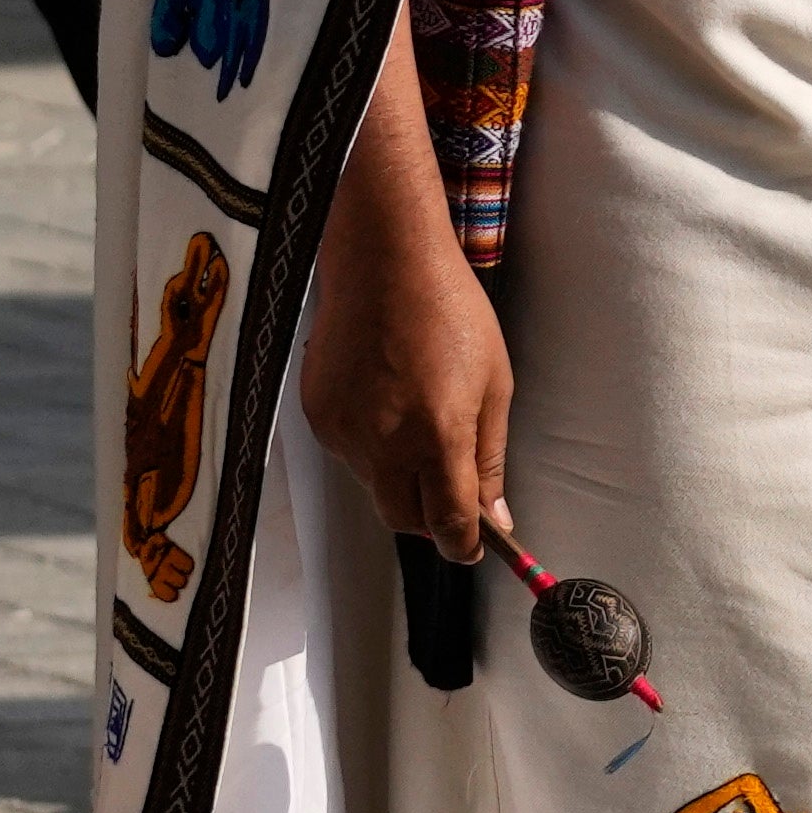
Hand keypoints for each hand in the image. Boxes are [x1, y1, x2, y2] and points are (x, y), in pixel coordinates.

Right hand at [302, 183, 513, 564]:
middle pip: (403, 519)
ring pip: (376, 487)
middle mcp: (383, 444)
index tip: (476, 547)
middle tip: (455, 498)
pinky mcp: (316, 417)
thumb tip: (494, 518)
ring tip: (422, 421)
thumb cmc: (452, 315)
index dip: (465, 544)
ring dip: (403, 478)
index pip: (448, 522)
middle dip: (432, 521)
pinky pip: (350, 455)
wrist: (382, 265)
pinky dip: (374, 448)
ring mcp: (342, 433)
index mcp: (437, 436)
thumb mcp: (495, 385)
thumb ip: (488, 458)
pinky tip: (389, 402)